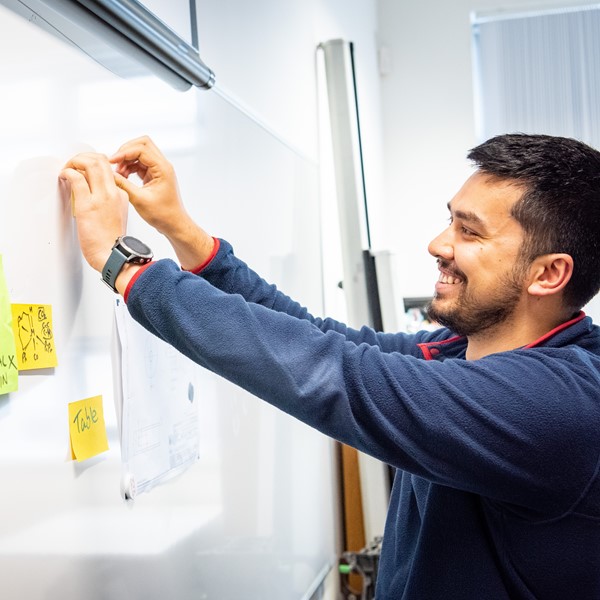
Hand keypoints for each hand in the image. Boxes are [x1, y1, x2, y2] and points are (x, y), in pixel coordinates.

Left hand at [60, 153, 128, 272]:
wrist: (113, 255)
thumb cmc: (111, 241)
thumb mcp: (116, 215)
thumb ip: (107, 201)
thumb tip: (89, 191)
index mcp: (121, 195)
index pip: (107, 169)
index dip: (92, 163)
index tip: (82, 170)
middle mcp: (114, 192)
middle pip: (100, 160)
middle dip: (82, 157)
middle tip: (72, 165)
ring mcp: (102, 197)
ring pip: (90, 163)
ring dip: (74, 161)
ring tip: (67, 170)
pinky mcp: (88, 205)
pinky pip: (76, 178)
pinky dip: (67, 172)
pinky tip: (63, 177)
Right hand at [110, 135, 188, 236]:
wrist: (174, 224)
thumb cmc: (163, 215)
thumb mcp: (139, 200)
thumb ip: (123, 185)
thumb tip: (108, 174)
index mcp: (163, 168)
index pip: (141, 149)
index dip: (124, 152)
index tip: (111, 161)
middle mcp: (162, 166)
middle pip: (142, 145)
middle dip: (126, 151)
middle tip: (114, 163)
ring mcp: (159, 170)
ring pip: (140, 154)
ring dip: (127, 160)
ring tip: (118, 175)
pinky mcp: (154, 175)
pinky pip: (140, 164)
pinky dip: (130, 167)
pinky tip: (123, 177)